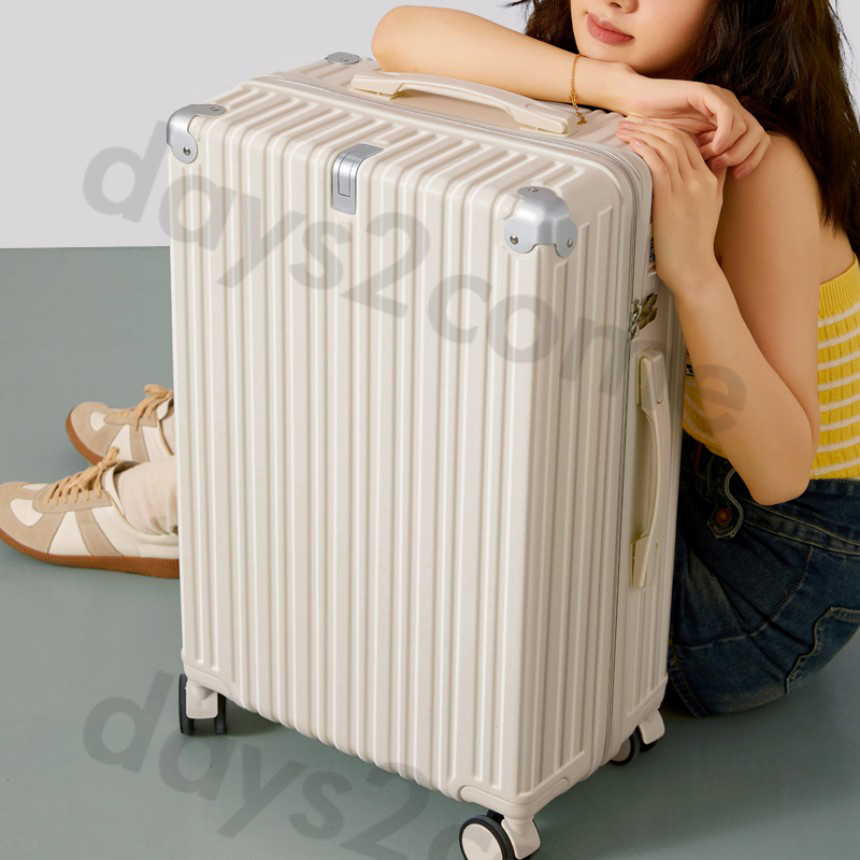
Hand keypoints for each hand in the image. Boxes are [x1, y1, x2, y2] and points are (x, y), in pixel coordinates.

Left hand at [615, 119, 727, 292]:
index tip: (648, 124)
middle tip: (631, 121)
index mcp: (709, 180)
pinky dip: (645, 151)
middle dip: (652, 125)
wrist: (695, 270)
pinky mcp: (671, 201)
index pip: (690, 141)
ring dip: (644, 134)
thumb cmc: (696, 245)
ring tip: (625, 128)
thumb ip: (715, 182)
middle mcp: (700, 180)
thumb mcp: (713, 208)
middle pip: (677, 139)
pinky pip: (659, 166)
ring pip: (666, 148)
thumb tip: (715, 164)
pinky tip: (634, 144)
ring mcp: (686, 189)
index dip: (668, 128)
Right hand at [620, 74, 770, 179]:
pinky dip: (725, 134)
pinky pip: (727, 114)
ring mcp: (718, 99)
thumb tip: (722, 180)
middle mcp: (728, 109)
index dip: (753, 159)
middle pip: (757, 134)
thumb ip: (706, 162)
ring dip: (731, 147)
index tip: (737, 177)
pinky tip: (714, 148)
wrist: (633, 120)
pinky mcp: (704, 93)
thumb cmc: (655, 142)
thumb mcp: (688, 157)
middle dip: (745, 156)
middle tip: (724, 170)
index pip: (757, 141)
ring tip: (711, 159)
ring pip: (746, 126)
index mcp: (727, 123)